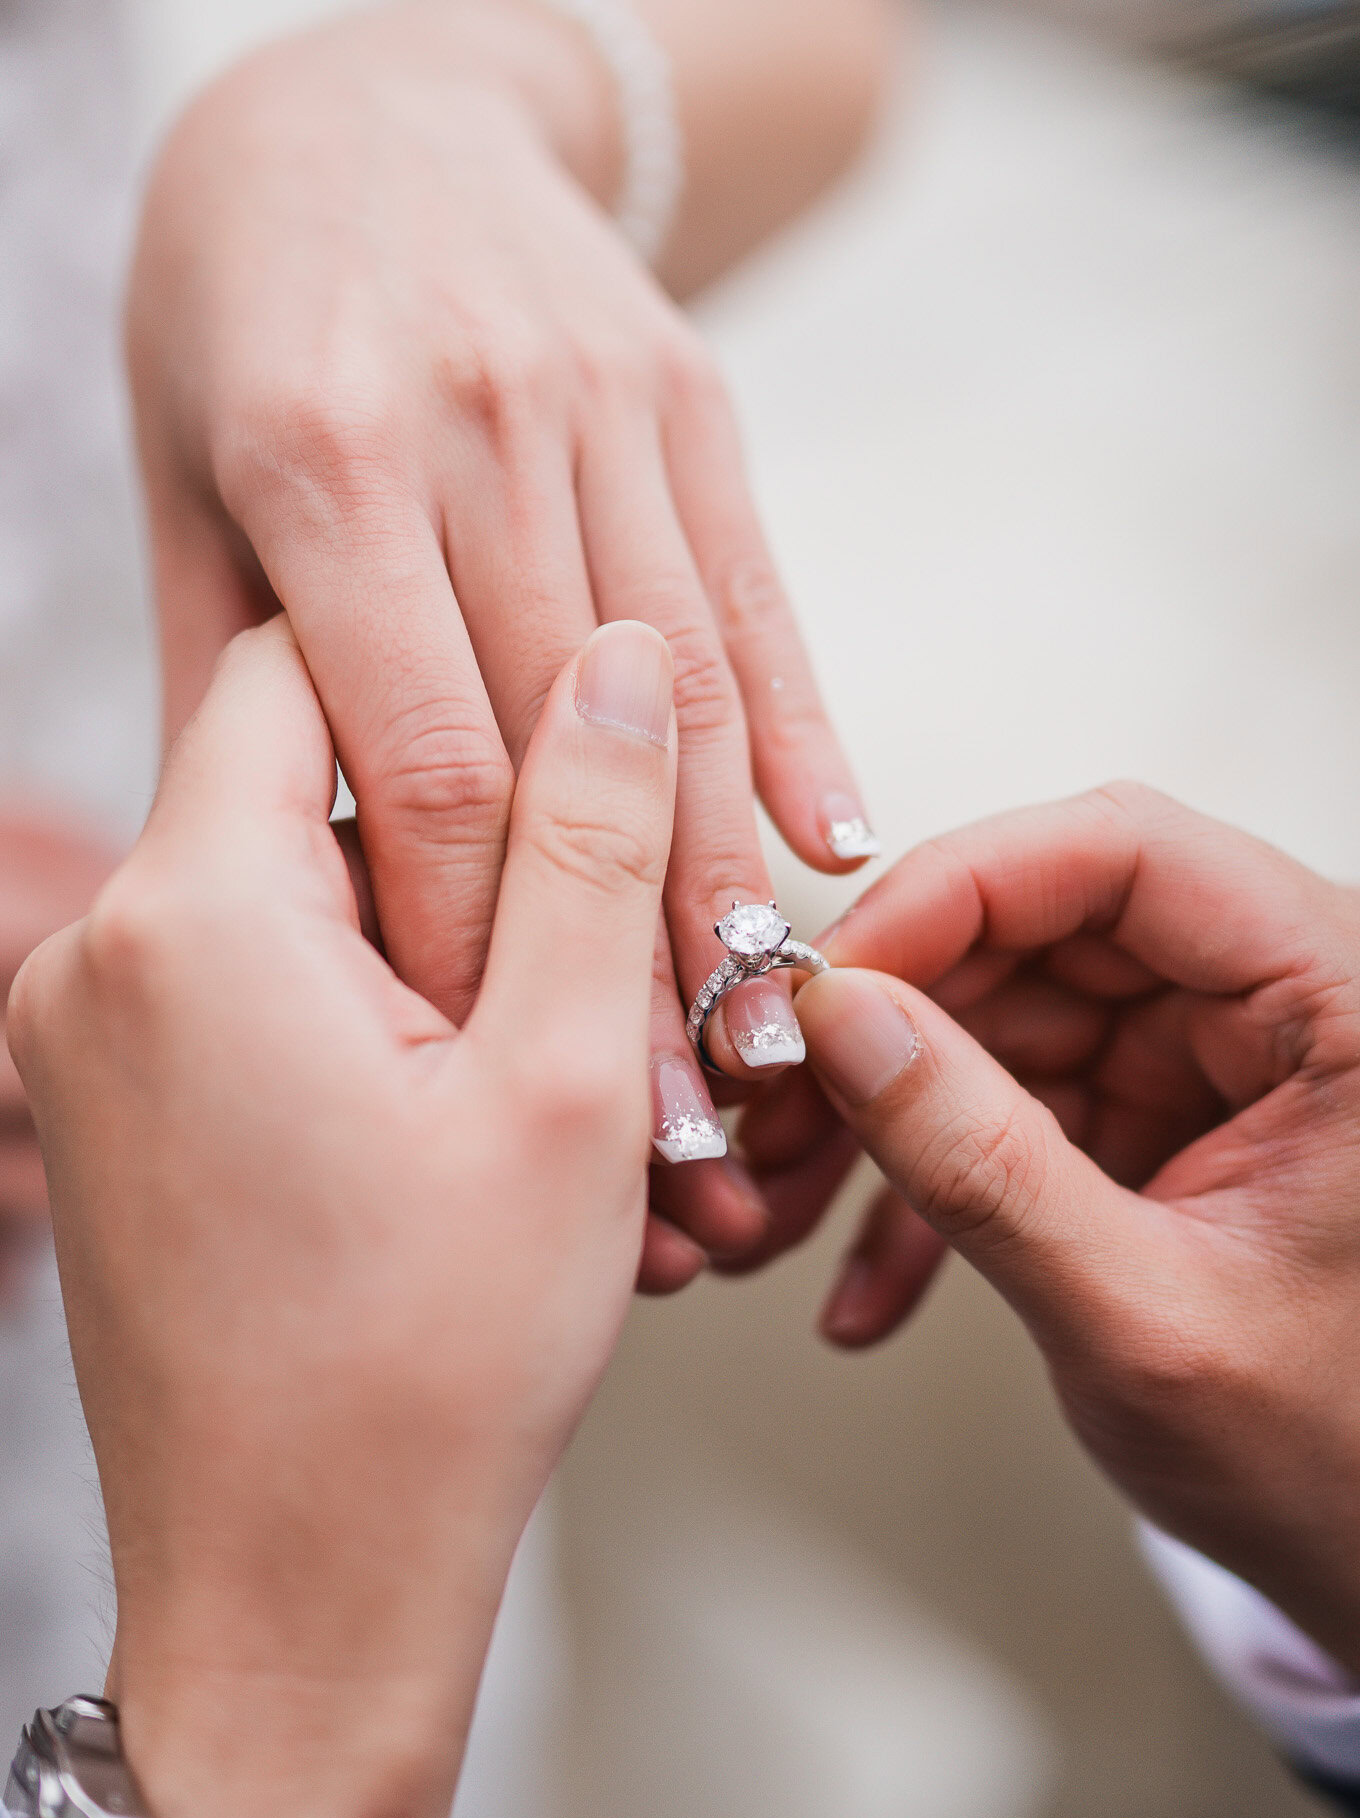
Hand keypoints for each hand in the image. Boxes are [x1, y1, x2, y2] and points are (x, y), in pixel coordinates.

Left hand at [9, 615, 676, 1817]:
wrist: (296, 1597)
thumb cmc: (428, 1373)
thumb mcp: (567, 1081)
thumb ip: (591, 839)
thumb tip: (613, 654)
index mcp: (195, 912)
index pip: (312, 655)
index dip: (458, 672)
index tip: (569, 746)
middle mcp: (100, 954)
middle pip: (302, 781)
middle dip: (461, 844)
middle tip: (595, 958)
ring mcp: (84, 1037)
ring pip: (284, 893)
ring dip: (423, 946)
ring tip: (544, 1078)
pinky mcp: (106, 1108)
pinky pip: (244, 988)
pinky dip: (358, 1016)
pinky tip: (457, 1123)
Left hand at [127, 0, 875, 1271]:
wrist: (356, 105)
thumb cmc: (237, 334)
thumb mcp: (184, 499)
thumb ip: (222, 685)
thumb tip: (256, 886)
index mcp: (319, 470)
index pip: (415, 758)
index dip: (468, 931)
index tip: (500, 1072)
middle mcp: (468, 427)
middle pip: (560, 744)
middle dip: (613, 944)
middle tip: (671, 1102)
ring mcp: (591, 401)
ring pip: (677, 681)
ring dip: (726, 866)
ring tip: (761, 1018)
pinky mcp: (684, 395)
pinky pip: (754, 585)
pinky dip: (798, 719)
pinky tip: (837, 839)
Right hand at [777, 785, 1359, 1676]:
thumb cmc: (1332, 1456)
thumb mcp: (1140, 1317)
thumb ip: (983, 1163)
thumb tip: (845, 1021)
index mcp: (1340, 1002)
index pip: (1127, 853)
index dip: (961, 889)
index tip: (832, 976)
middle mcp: (1276, 1004)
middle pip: (1042, 927)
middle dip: (891, 1018)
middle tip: (777, 1098)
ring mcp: (1210, 1062)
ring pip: (1004, 1017)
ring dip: (884, 1113)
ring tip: (784, 1206)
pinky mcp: (1156, 1121)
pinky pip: (1012, 1107)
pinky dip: (929, 1188)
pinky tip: (866, 1283)